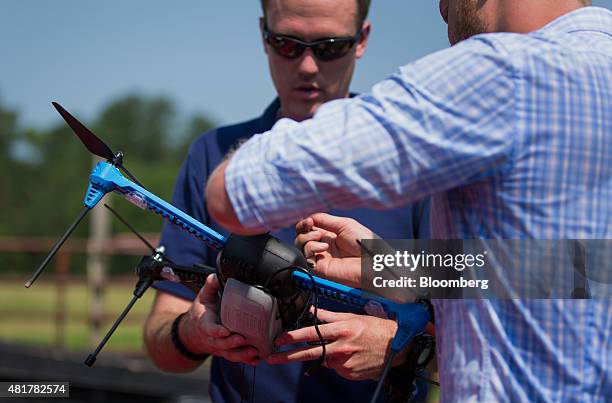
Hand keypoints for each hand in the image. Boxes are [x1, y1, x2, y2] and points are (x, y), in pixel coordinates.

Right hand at [181, 274, 259, 364]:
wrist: (193, 332)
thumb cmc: (202, 312)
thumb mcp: (203, 297)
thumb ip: (210, 286)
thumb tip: (216, 275)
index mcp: (205, 324)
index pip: (209, 329)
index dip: (216, 331)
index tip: (224, 331)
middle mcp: (212, 339)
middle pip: (221, 344)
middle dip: (232, 343)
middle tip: (243, 339)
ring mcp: (220, 348)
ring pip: (230, 354)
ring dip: (242, 355)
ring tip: (255, 352)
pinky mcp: (227, 352)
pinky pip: (236, 358)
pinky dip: (246, 360)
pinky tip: (258, 359)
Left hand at [266, 308, 401, 380]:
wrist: (398, 347)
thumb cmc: (376, 328)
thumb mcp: (352, 317)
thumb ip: (329, 316)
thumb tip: (312, 311)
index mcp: (341, 330)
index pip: (311, 333)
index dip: (293, 337)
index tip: (279, 340)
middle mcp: (341, 347)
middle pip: (309, 353)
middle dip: (288, 356)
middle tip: (272, 358)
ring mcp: (345, 362)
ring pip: (326, 360)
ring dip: (327, 355)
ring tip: (346, 348)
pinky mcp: (350, 374)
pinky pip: (337, 368)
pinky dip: (340, 362)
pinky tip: (353, 356)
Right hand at [295, 213, 375, 286]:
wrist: (371, 261)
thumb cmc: (364, 242)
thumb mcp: (344, 224)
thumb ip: (324, 220)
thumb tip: (308, 218)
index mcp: (330, 235)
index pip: (309, 228)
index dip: (305, 223)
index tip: (309, 221)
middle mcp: (324, 246)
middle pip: (301, 236)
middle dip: (303, 229)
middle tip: (313, 227)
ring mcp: (321, 257)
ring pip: (300, 246)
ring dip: (306, 238)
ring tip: (320, 238)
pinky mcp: (319, 268)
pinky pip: (305, 257)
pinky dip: (311, 248)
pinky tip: (323, 248)